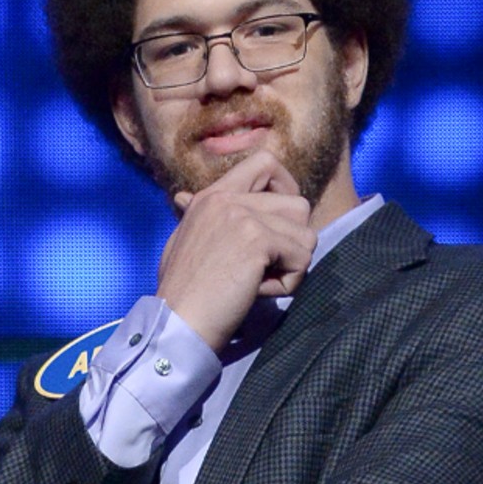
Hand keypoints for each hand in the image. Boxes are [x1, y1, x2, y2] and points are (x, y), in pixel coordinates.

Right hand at [156, 151, 315, 348]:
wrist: (176, 320)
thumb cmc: (180, 290)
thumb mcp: (184, 240)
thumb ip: (196, 216)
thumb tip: (183, 197)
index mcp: (212, 196)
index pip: (265, 162)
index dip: (286, 186)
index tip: (282, 219)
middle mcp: (228, 198)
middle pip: (298, 204)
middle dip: (292, 242)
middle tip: (265, 267)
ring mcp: (243, 216)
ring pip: (306, 234)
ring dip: (291, 265)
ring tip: (259, 282)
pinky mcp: (258, 240)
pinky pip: (302, 259)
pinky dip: (288, 283)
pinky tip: (258, 292)